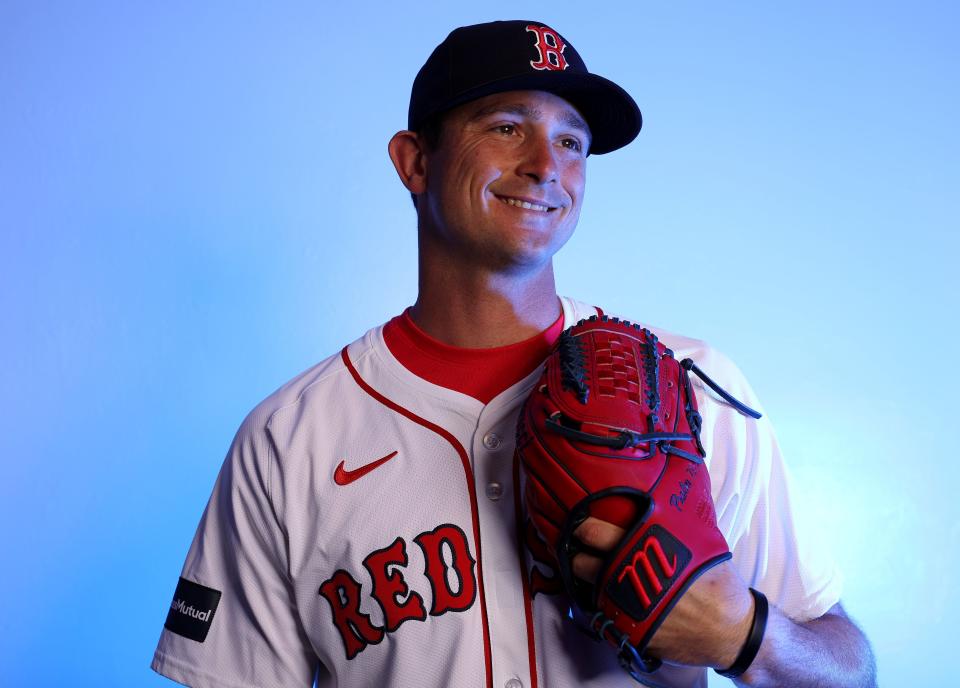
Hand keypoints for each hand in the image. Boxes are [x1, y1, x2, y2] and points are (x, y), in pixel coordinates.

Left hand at [573, 516, 753, 668]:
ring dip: (587, 580)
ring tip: (593, 572)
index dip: (584, 528)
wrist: (733, 630)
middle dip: (577, 554)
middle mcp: (632, 577)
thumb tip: (658, 498)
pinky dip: (602, 604)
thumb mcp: (699, 540)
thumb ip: (672, 522)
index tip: (582, 525)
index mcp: (647, 549)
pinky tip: (608, 596)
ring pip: (588, 590)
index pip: (597, 533)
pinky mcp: (630, 631)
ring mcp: (629, 607)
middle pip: (582, 563)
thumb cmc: (718, 582)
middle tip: (580, 549)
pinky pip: (602, 614)